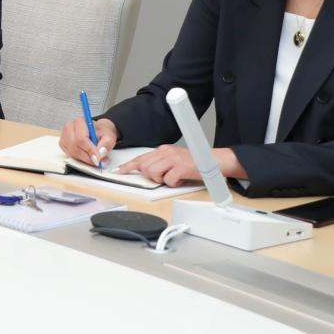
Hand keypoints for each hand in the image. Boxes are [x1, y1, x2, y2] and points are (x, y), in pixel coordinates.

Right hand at [58, 115, 118, 167]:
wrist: (98, 131)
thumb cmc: (101, 132)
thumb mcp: (109, 136)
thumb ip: (106, 144)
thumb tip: (100, 153)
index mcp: (79, 122)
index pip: (81, 139)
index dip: (90, 150)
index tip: (98, 158)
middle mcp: (69, 128)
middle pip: (75, 147)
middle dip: (87, 157)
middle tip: (98, 161)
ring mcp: (64, 136)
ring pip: (72, 153)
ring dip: (84, 158)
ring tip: (94, 158)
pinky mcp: (63, 144)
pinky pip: (69, 155)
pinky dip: (79, 158)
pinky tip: (86, 155)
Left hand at [117, 144, 243, 186]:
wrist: (215, 161)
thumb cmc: (195, 162)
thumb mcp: (174, 159)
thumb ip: (161, 163)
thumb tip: (147, 171)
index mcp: (162, 150)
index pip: (140, 158)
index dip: (128, 166)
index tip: (118, 172)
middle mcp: (165, 152)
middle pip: (144, 167)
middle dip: (151, 176)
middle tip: (165, 176)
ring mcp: (173, 159)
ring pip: (153, 174)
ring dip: (162, 180)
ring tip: (174, 177)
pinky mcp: (180, 168)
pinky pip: (168, 181)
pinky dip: (174, 183)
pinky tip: (182, 178)